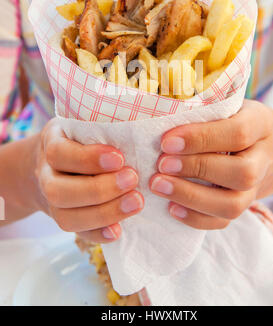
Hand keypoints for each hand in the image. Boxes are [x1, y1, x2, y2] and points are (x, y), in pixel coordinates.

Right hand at [35, 119, 143, 242]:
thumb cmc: (79, 136)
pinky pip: (76, 234)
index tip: (119, 158)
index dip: (88, 158)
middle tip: (132, 179)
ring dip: (104, 213)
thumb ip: (104, 125)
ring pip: (66, 217)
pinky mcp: (63, 219)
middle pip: (59, 191)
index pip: (60, 153)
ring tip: (136, 202)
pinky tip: (118, 230)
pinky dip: (97, 234)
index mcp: (51, 144)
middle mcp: (46, 175)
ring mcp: (52, 202)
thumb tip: (142, 129)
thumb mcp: (83, 121)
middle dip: (99, 189)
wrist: (52, 162)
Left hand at [150, 100, 272, 229]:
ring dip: (192, 198)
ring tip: (159, 186)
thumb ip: (204, 110)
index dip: (202, 138)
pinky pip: (224, 222)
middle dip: (196, 169)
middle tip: (161, 164)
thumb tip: (160, 117)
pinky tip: (171, 207)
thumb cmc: (238, 119)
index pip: (238, 133)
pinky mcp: (245, 205)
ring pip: (234, 204)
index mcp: (260, 124)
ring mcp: (256, 187)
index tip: (167, 141)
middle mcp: (263, 158)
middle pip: (241, 173)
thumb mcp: (230, 104)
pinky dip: (196, 218)